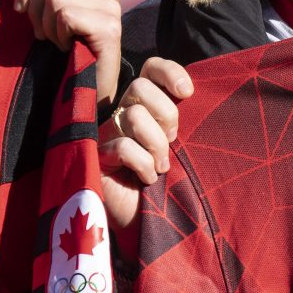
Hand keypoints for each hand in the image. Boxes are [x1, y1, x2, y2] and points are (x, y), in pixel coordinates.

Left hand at [13, 0, 123, 102]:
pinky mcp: (110, 27)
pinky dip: (57, 36)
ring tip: (58, 40)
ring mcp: (112, 5)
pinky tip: (67, 47)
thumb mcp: (49, 7)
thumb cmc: (63, 46)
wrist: (84, 86)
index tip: (19, 8)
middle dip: (35, 8)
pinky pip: (65, 16)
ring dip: (47, 26)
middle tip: (42, 32)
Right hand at [100, 57, 193, 229]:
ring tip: (161, 168)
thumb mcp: (184, 149)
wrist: (152, 224)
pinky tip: (146, 180)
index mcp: (146, 106)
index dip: (168, 72)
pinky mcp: (97, 156)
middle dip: (166, 115)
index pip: (150, 69)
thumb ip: (185, 123)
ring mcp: (107, 133)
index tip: (188, 92)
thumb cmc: (171, 185)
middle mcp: (122, 114)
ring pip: (135, 115)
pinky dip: (142, 165)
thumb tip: (194, 97)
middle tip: (173, 142)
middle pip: (140, 87)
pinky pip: (124, 146)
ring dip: (156, 145)